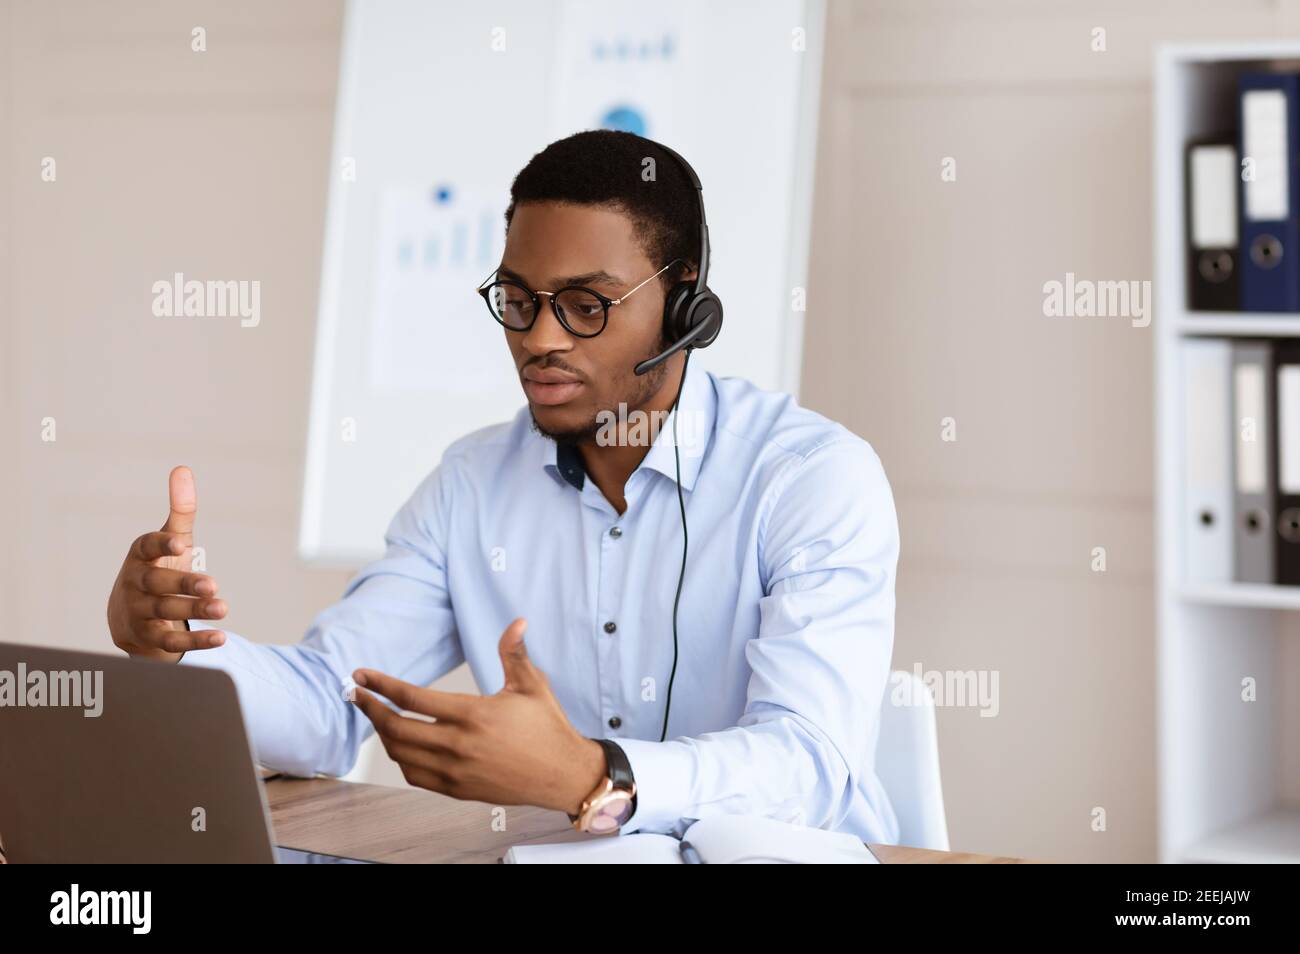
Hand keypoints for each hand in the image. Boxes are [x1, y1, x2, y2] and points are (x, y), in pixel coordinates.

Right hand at [106, 465, 227, 661]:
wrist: (129, 620)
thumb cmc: (157, 569)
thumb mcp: (169, 541)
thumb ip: (180, 510)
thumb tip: (183, 469)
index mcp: (141, 556)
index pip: (147, 547)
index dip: (162, 544)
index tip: (182, 542)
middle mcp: (136, 584)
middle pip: (158, 584)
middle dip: (184, 584)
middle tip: (213, 584)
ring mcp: (140, 612)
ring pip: (165, 611)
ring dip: (194, 610)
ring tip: (223, 608)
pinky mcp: (150, 638)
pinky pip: (172, 641)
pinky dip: (196, 641)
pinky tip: (221, 637)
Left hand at [350, 618, 606, 814]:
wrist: (562, 775)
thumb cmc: (548, 727)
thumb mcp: (532, 685)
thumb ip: (515, 653)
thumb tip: (517, 621)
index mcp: (473, 715)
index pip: (411, 698)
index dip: (380, 685)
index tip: (361, 675)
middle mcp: (459, 745)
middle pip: (396, 728)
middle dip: (369, 708)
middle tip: (356, 694)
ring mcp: (456, 771)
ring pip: (400, 753)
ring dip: (383, 733)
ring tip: (378, 715)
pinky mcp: (458, 789)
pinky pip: (415, 775)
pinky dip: (400, 758)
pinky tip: (401, 744)